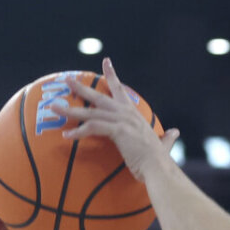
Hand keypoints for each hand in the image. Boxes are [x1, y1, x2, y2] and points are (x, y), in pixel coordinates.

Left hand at [64, 58, 179, 181]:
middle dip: (81, 88)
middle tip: (66, 80)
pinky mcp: (118, 131)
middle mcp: (127, 114)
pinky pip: (93, 128)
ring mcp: (122, 121)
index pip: (120, 90)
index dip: (112, 75)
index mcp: (134, 115)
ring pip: (91, 112)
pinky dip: (78, 131)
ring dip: (70, 110)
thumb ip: (168, 138)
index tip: (105, 61)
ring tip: (53, 108)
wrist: (159, 168)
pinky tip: (66, 135)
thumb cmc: (158, 160)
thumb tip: (176, 132)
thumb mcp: (163, 145)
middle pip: (100, 96)